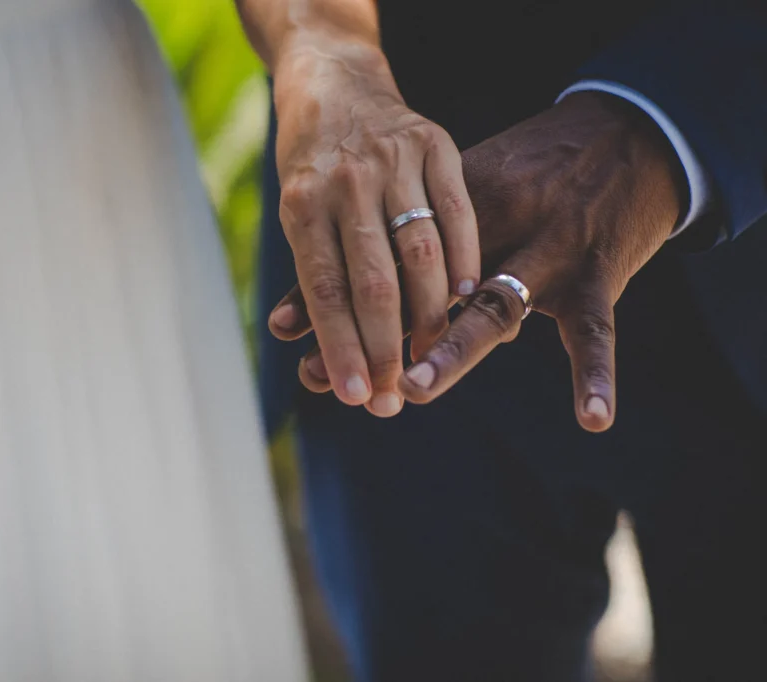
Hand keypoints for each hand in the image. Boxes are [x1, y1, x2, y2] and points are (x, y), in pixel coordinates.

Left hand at [268, 39, 478, 416]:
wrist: (336, 83)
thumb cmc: (310, 165)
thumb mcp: (294, 212)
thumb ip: (305, 272)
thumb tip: (286, 337)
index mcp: (302, 204)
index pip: (324, 291)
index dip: (340, 348)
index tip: (356, 396)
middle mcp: (346, 181)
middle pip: (372, 282)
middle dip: (385, 348)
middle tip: (395, 398)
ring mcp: (392, 159)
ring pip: (420, 254)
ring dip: (428, 317)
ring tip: (429, 358)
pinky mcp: (435, 142)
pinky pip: (458, 213)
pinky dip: (464, 261)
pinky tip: (465, 299)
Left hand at [276, 91, 686, 431]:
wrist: (619, 133)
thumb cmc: (518, 174)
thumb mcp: (452, 197)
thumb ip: (389, 250)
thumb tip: (297, 316)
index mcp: (451, 198)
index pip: (383, 254)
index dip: (340, 302)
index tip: (295, 347)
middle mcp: (495, 216)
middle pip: (422, 283)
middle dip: (376, 333)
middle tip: (336, 380)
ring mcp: (548, 243)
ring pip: (493, 303)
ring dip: (451, 348)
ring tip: (413, 386)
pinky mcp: (596, 269)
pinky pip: (594, 330)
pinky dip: (595, 374)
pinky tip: (592, 419)